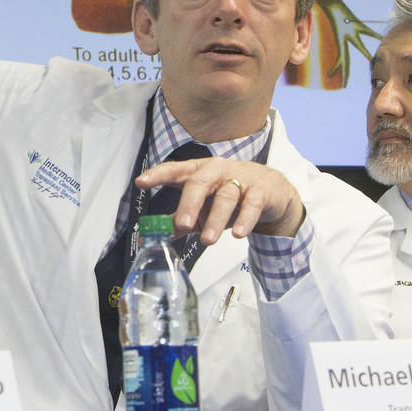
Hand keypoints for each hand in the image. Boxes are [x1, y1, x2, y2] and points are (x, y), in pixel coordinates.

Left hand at [134, 157, 304, 243]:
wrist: (270, 191)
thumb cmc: (228, 196)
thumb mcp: (200, 209)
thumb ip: (176, 222)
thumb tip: (147, 239)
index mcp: (197, 172)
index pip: (174, 170)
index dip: (157, 175)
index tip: (141, 182)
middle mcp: (216, 171)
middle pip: (199, 183)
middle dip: (189, 204)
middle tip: (184, 225)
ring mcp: (239, 178)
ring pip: (225, 196)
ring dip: (216, 220)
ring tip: (208, 240)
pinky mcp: (260, 190)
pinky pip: (252, 205)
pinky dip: (245, 220)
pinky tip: (237, 233)